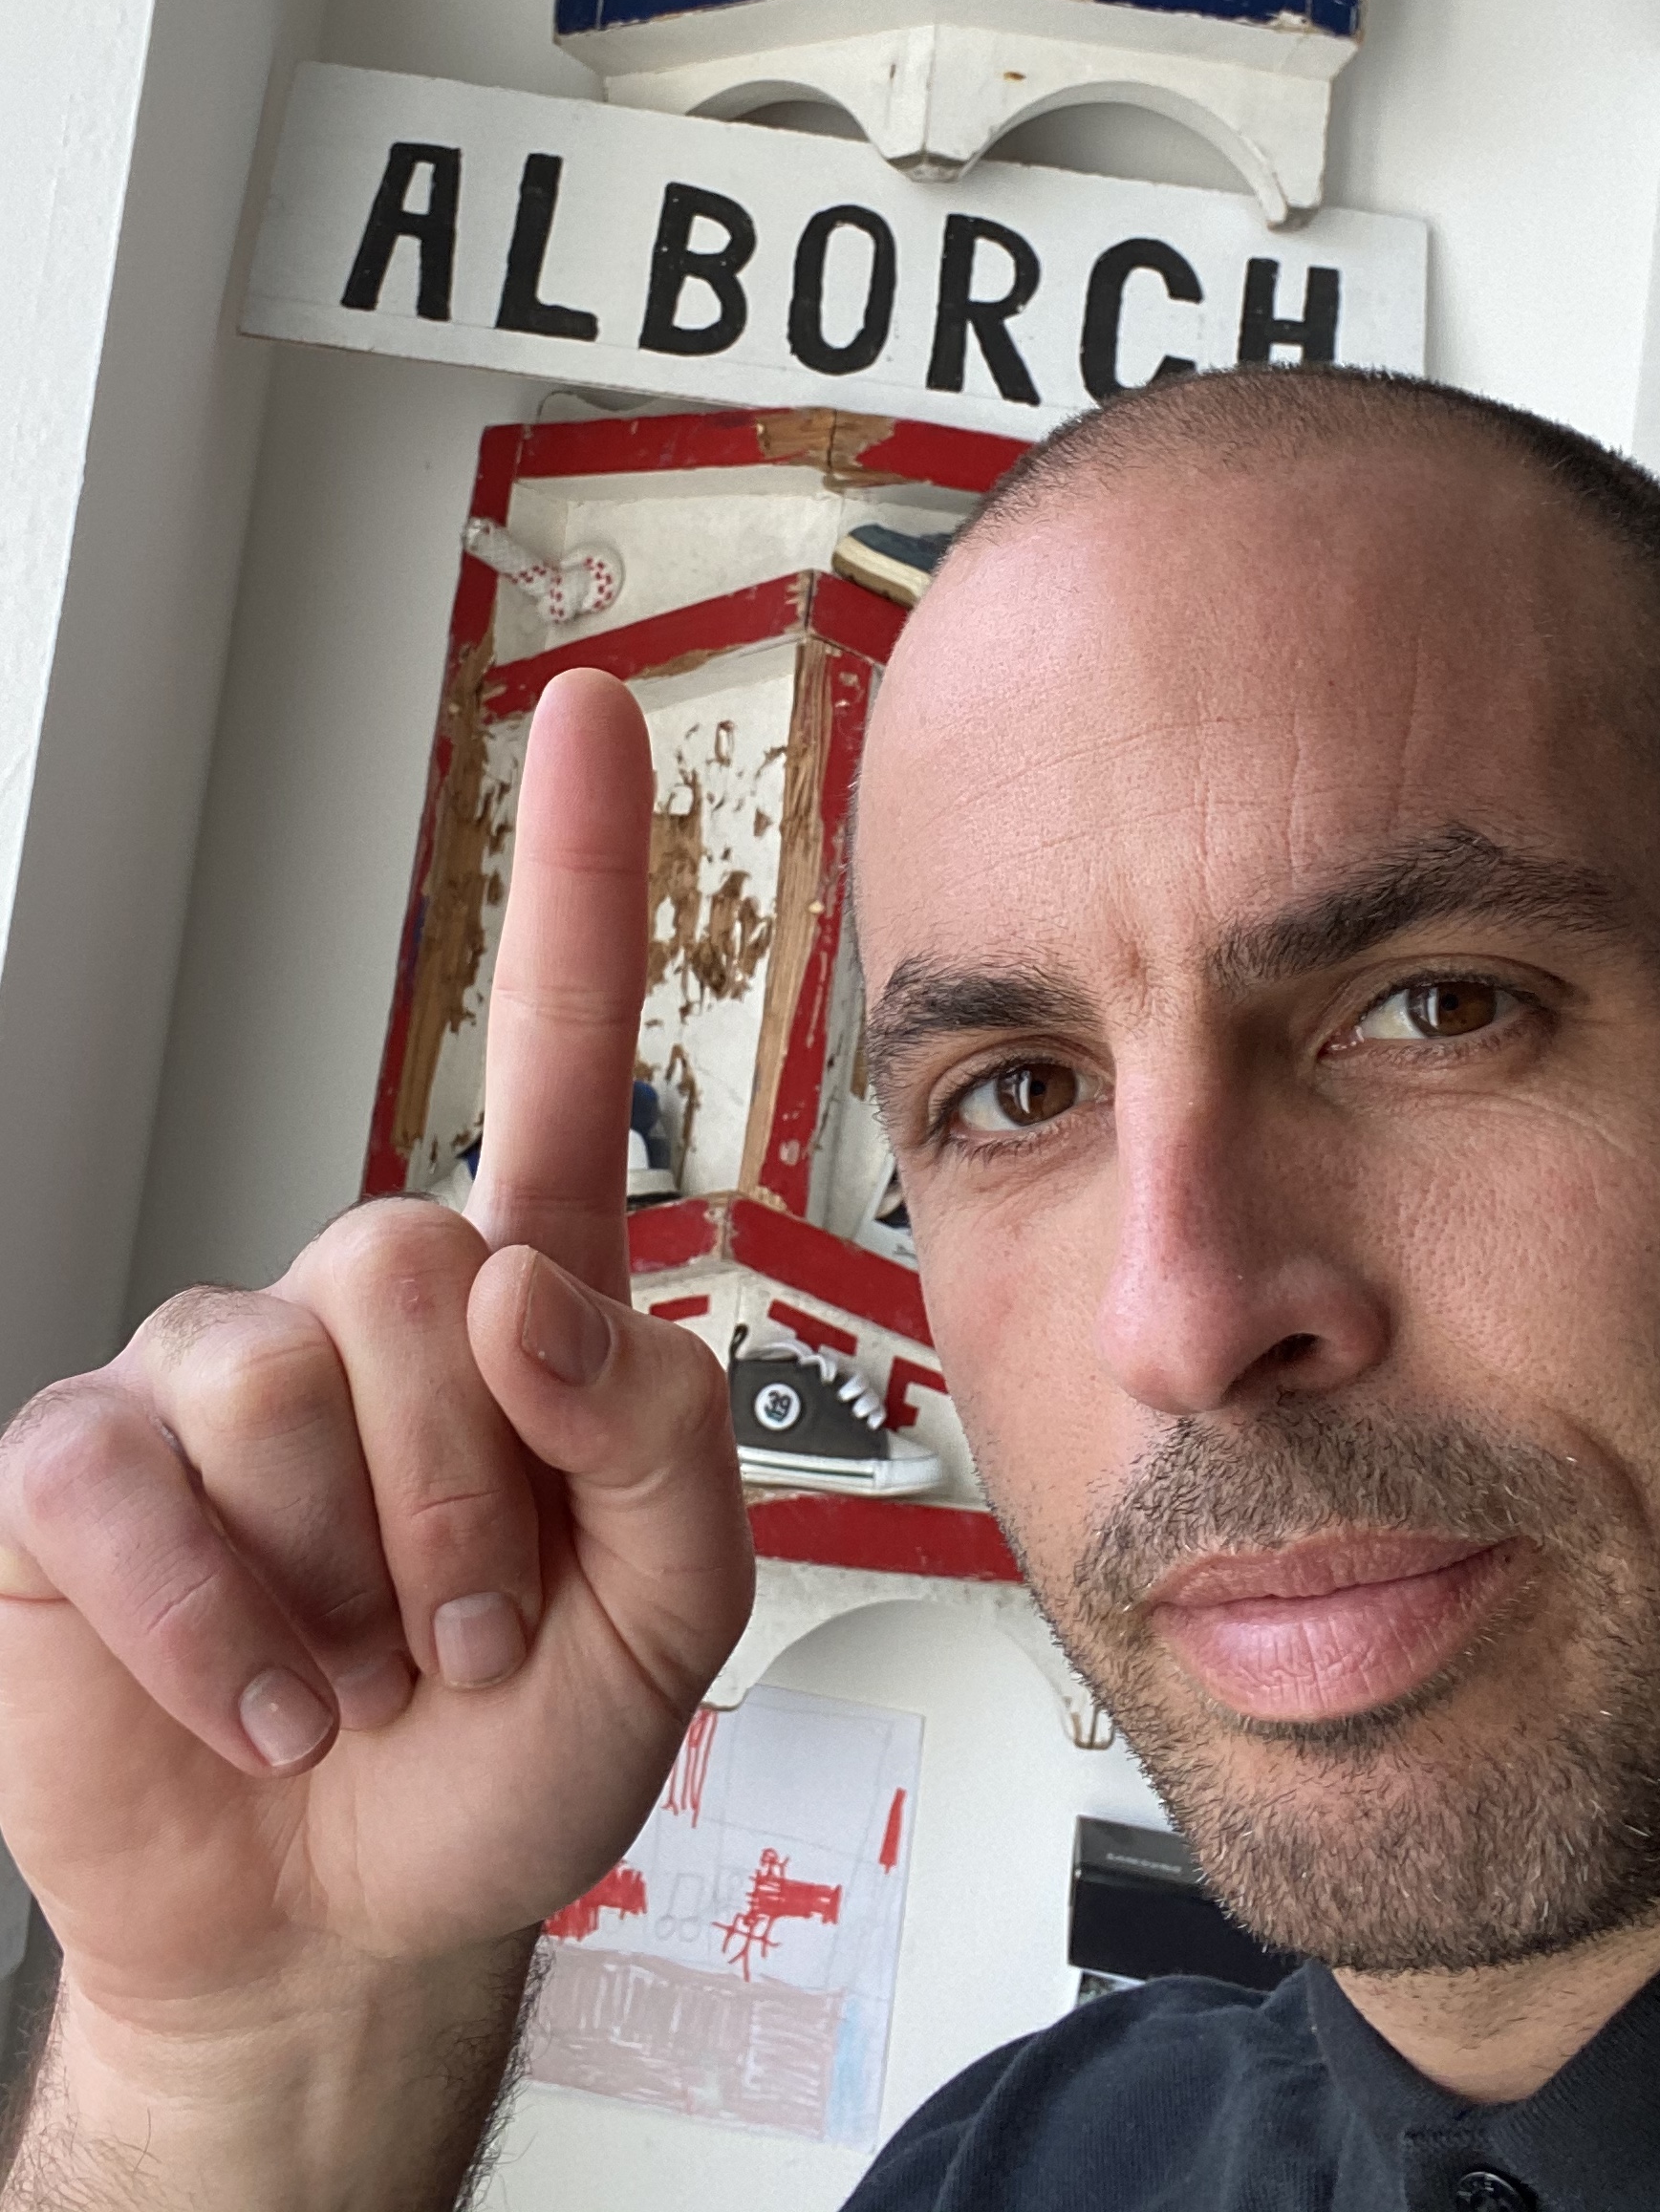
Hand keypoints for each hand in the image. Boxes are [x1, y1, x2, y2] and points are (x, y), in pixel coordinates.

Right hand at [0, 673, 752, 2203]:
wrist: (347, 1926)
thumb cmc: (506, 1752)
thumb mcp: (666, 1620)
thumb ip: (667, 1443)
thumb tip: (533, 1286)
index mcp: (518, 1309)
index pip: (552, 1058)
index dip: (577, 881)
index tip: (597, 710)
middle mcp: (356, 1309)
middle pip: (410, 1257)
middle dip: (466, 1491)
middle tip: (465, 1634)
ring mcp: (206, 1379)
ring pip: (278, 1372)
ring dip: (352, 1574)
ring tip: (361, 1674)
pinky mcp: (76, 1473)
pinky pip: (129, 1476)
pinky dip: (215, 1623)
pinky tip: (260, 1698)